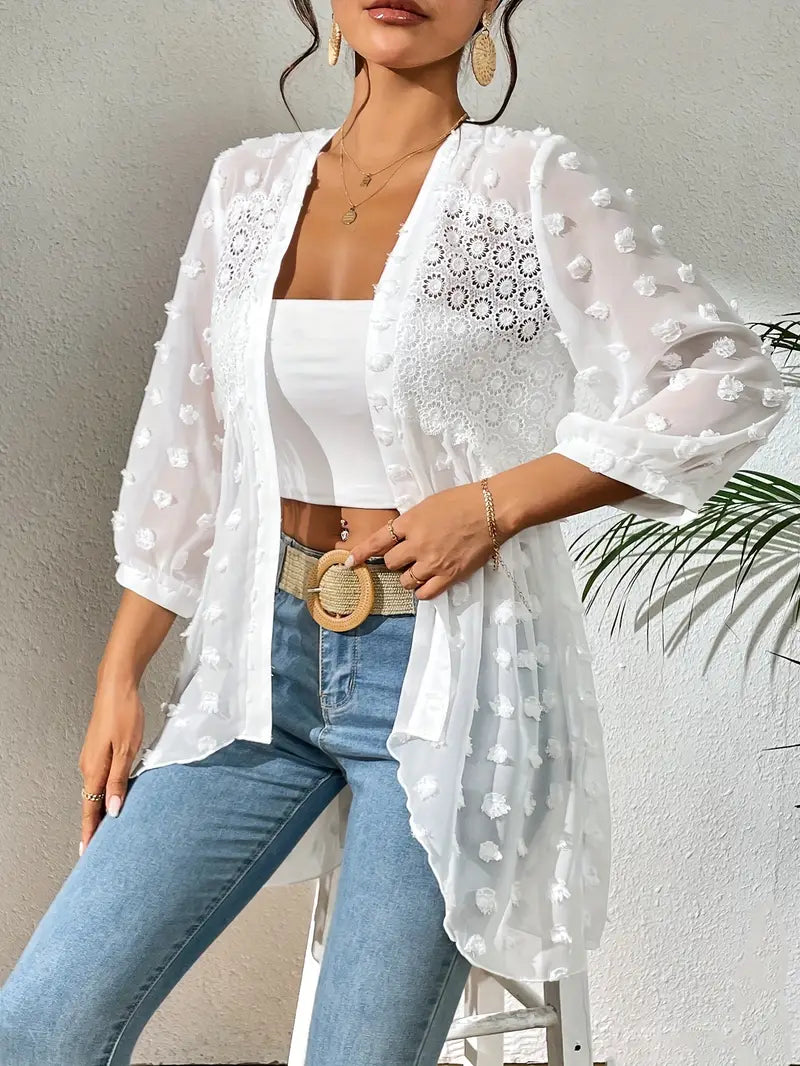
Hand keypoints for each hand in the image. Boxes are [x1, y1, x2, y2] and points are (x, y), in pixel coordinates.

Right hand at [77, 677, 143, 855]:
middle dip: (94, 826)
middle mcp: (88, 765)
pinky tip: (113, 798)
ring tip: (106, 830)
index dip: (90, 832)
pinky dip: (104, 793)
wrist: (117, 685)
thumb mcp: (127, 749)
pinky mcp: (99, 749)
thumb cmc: (124, 713)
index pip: (90, 809)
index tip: (88, 852)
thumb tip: (113, 810)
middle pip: (90, 803)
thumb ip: (119, 781)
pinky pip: (99, 778)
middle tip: (98, 849)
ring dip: (100, 810)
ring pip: (95, 791)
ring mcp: (92, 757)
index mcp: (93, 769)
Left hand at [344, 482, 497, 599]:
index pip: (377, 541)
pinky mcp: (449, 576)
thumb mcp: (428, 505)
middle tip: (408, 556)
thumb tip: (400, 537)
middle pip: (390, 562)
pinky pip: (425, 593)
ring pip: (405, 580)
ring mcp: (432, 562)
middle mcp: (417, 544)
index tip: (350, 562)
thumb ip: (411, 522)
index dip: (361, 553)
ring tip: (420, 568)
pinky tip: (427, 583)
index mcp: (410, 522)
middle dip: (396, 560)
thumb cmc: (462, 501)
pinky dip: (422, 590)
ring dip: (408, 576)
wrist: (491, 509)